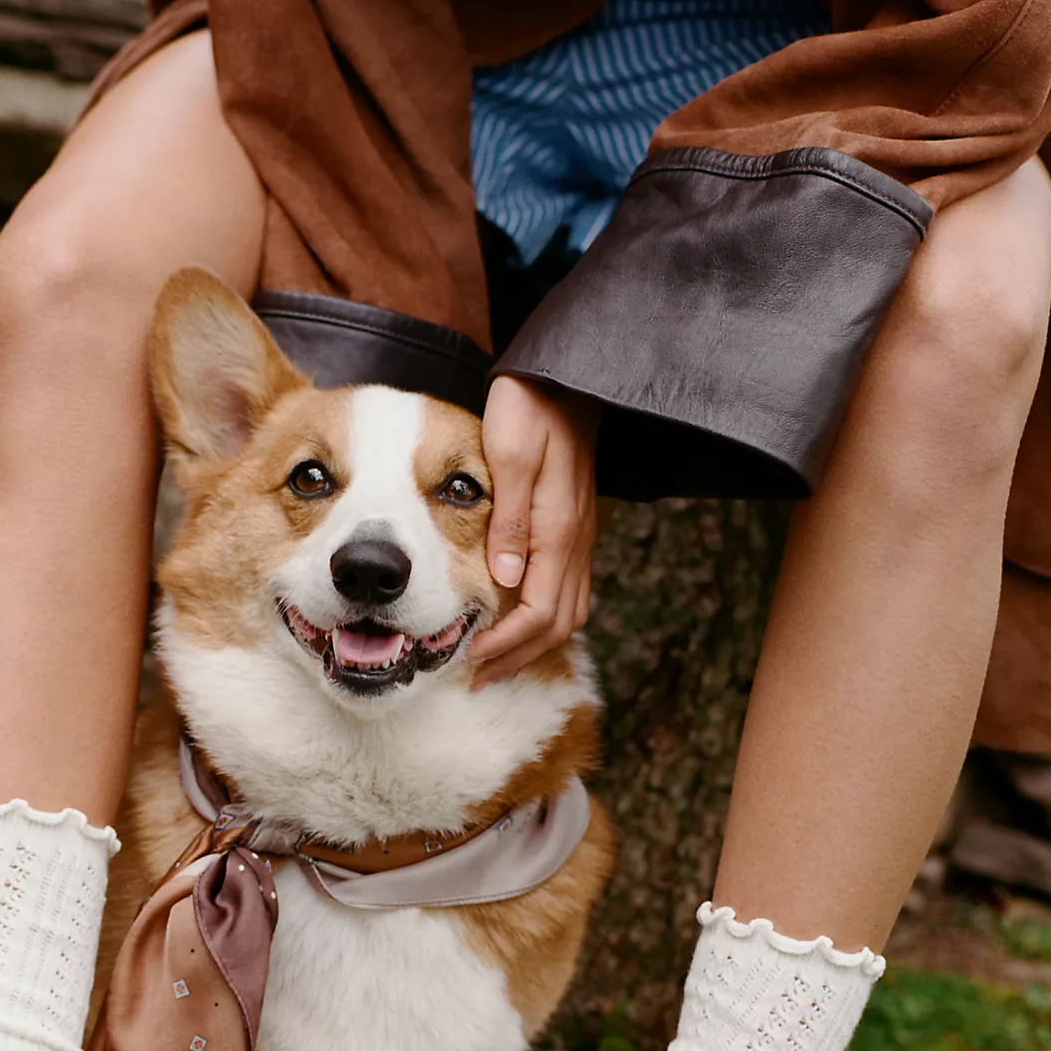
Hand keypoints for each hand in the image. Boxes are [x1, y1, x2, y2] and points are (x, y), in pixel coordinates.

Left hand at [472, 375, 598, 683]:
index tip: (471, 659)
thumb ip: (509, 519)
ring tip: (492, 657)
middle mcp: (575, 542)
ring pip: (568, 611)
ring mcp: (579, 537)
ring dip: (531, 642)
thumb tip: (504, 579)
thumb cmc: (533, 406)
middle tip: (477, 674)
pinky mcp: (575, 528)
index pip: (539, 612)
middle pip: (557, 624)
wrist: (569, 375)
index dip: (507, 644)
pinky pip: (567, 589)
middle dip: (518, 656)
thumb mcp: (512, 453)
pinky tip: (514, 617)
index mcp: (559, 530)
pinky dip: (541, 616)